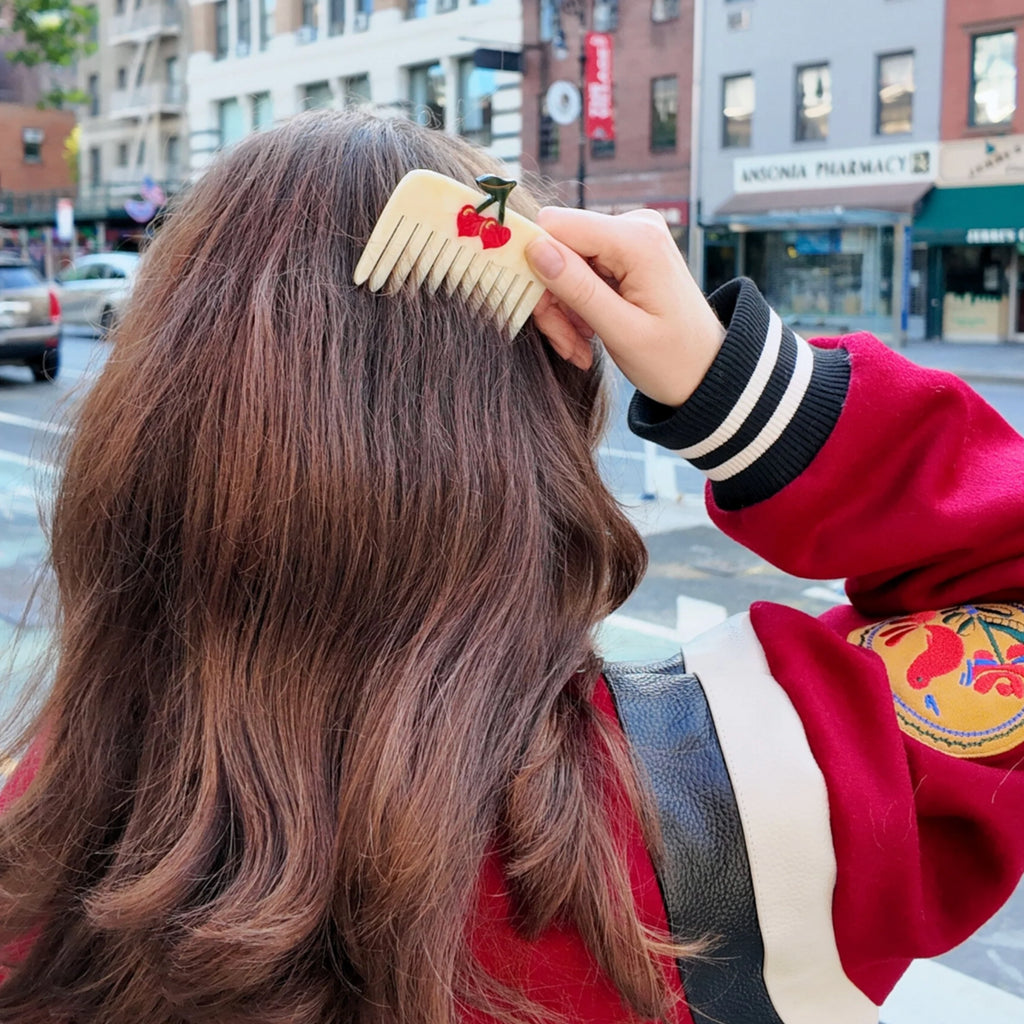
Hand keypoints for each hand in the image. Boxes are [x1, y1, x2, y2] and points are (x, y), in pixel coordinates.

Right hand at [525, 208, 725, 406]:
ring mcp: (629, 238)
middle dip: (553, 299)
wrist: (706, 370)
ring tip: (580, 348)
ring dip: (564, 310)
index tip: (539, 311)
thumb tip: (534, 249)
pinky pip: (579, 272)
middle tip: (566, 344)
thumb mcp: (622, 332)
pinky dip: (577, 307)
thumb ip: (578, 289)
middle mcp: (633, 226)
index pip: (555, 226)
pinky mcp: (625, 253)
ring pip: (563, 264)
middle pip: (557, 248)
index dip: (534, 264)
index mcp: (636, 240)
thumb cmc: (673, 359)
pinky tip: (587, 336)